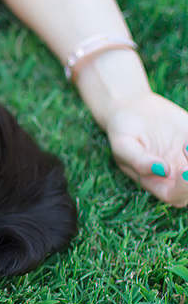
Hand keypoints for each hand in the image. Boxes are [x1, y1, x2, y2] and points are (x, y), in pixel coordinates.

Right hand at [106, 91, 187, 206]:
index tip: (184, 169)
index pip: (175, 195)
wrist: (134, 108)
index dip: (184, 188)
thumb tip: (163, 171)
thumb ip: (138, 160)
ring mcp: (187, 160)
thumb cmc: (123, 129)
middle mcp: (176, 175)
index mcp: (156, 181)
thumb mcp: (123, 143)